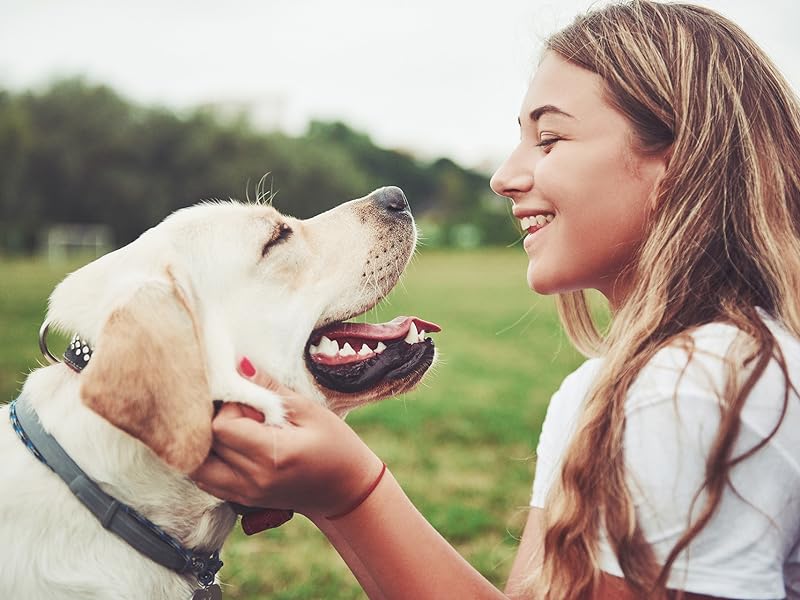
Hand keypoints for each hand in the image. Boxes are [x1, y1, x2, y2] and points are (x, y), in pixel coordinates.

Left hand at [191, 359, 383, 518]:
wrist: (346, 490)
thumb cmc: (336, 446)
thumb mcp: (310, 411)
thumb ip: (270, 389)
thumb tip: (239, 364)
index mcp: (273, 455)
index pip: (221, 426)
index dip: (229, 406)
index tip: (250, 401)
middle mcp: (253, 479)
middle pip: (205, 444)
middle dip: (215, 421)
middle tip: (242, 413)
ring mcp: (245, 494)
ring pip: (197, 465)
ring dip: (207, 443)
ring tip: (234, 429)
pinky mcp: (241, 500)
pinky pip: (206, 479)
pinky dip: (210, 459)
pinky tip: (232, 446)